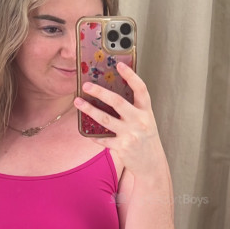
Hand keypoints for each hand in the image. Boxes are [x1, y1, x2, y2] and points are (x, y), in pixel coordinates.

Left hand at [74, 62, 163, 178]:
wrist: (151, 163)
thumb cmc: (145, 137)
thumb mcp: (145, 119)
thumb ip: (133, 107)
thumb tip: (111, 92)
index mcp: (146, 111)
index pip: (141, 89)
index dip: (131, 76)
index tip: (119, 64)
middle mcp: (140, 121)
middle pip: (118, 102)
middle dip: (100, 92)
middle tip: (87, 85)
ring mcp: (131, 135)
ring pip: (105, 119)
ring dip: (89, 110)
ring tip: (78, 102)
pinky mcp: (122, 147)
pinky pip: (103, 139)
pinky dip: (93, 135)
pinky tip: (86, 130)